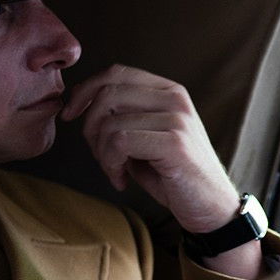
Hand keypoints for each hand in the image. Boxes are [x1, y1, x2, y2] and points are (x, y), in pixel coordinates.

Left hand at [60, 64, 240, 234]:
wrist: (210, 205)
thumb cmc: (169, 172)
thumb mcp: (142, 135)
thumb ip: (119, 114)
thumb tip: (77, 99)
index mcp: (167, 90)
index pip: (115, 73)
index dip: (84, 91)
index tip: (70, 115)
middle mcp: (174, 98)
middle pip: (107, 94)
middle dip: (90, 128)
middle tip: (100, 155)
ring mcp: (177, 119)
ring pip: (109, 123)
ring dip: (101, 153)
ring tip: (116, 170)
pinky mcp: (174, 143)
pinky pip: (119, 142)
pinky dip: (110, 165)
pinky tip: (122, 179)